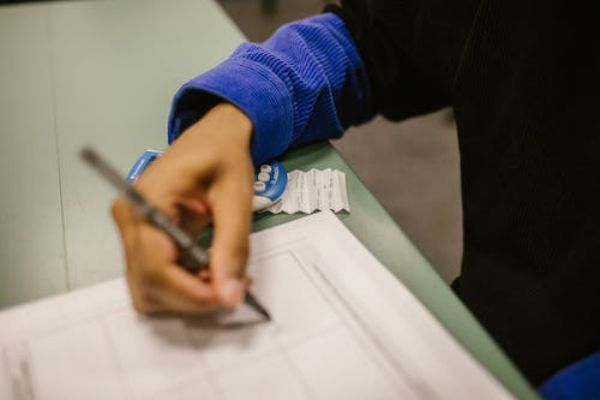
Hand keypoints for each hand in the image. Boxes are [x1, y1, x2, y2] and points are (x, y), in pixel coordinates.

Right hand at [112, 103, 253, 314]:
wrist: (214, 137)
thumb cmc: (223, 156)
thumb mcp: (235, 196)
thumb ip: (232, 246)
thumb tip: (229, 294)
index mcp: (145, 202)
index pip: (156, 267)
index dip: (192, 293)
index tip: (229, 298)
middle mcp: (129, 220)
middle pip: (149, 284)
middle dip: (193, 298)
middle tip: (235, 289)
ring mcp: (132, 232)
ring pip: (151, 289)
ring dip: (189, 296)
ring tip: (226, 278)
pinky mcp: (143, 240)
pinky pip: (158, 278)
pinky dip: (186, 286)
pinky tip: (215, 273)